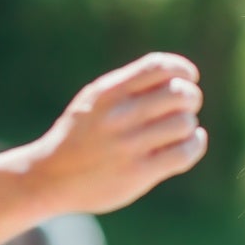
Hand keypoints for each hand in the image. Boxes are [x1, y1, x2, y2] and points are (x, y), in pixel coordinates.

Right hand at [19, 52, 208, 215]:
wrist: (50, 177)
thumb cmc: (80, 136)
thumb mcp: (94, 101)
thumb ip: (128, 87)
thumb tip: (178, 77)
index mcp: (108, 92)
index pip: (158, 67)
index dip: (183, 70)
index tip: (188, 79)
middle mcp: (118, 116)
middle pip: (179, 94)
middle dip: (191, 98)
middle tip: (186, 107)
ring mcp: (128, 145)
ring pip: (184, 123)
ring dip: (189, 124)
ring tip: (181, 130)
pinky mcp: (138, 173)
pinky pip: (183, 153)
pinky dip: (195, 144)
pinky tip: (190, 142)